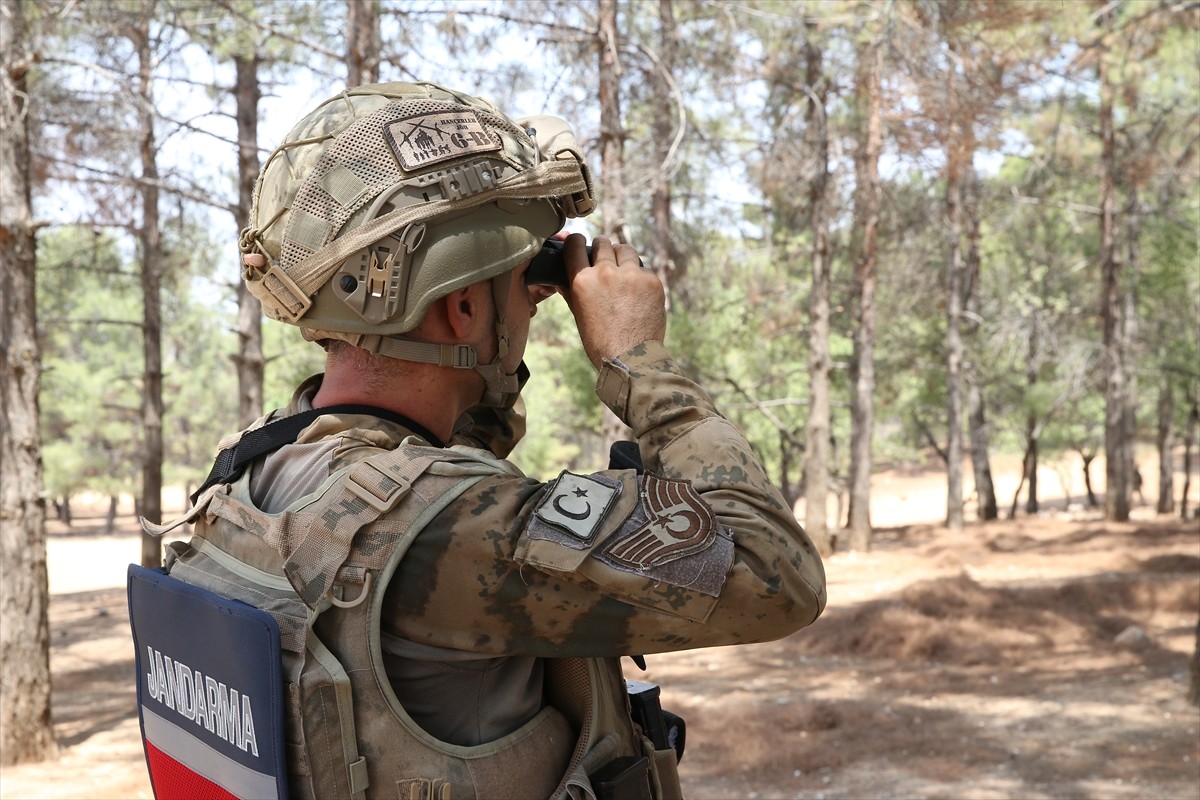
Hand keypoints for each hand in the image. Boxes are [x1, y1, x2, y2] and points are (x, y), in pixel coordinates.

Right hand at [561, 234, 665, 368]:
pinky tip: (637, 293)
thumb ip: (571, 290)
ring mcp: (631, 275)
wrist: (631, 358)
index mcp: (582, 281)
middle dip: (602, 249)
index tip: (580, 243)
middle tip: (604, 258)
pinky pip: (643, 268)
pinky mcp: (651, 280)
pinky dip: (639, 276)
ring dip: (622, 256)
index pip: (576, 245)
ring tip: (623, 270)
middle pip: (603, 244)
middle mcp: (605, 273)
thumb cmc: (600, 341)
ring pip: (625, 250)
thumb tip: (561, 277)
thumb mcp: (578, 315)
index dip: (578, 242)